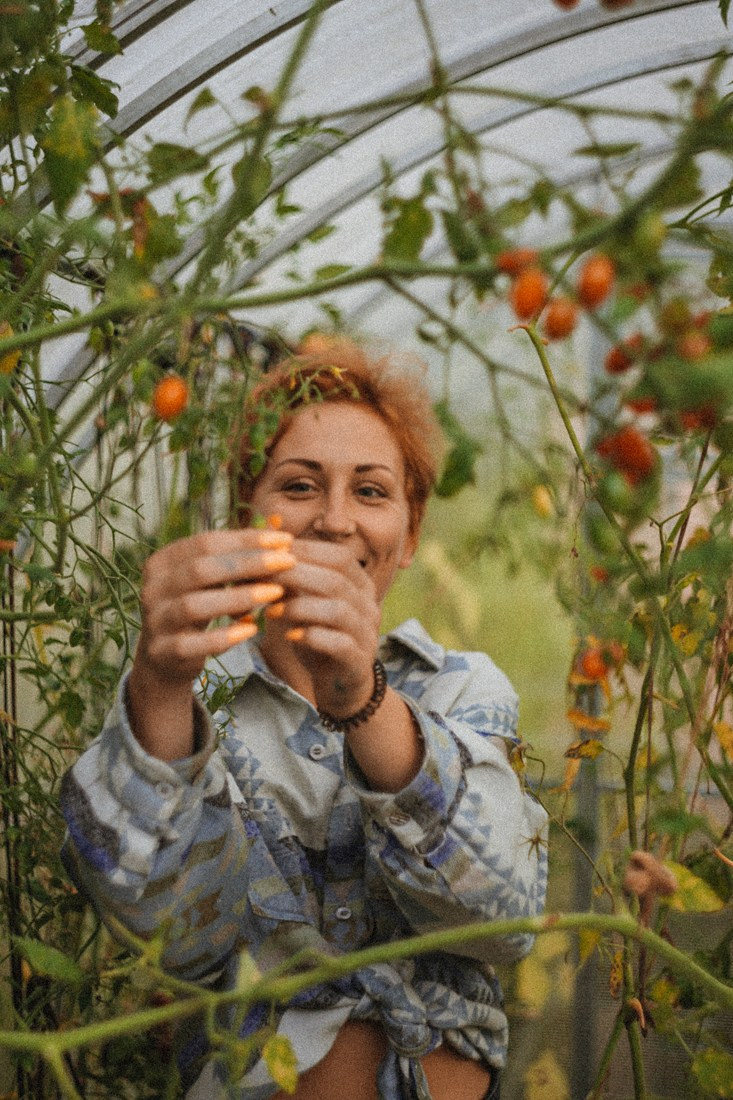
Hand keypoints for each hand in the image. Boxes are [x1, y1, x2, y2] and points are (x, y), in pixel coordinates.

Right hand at [135, 527, 295, 686]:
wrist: (165, 658)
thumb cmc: (197, 606)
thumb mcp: (213, 579)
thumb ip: (240, 554)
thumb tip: (279, 524)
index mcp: (163, 562)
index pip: (206, 542)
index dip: (247, 539)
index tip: (286, 540)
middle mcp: (153, 588)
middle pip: (200, 569)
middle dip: (248, 563)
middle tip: (287, 562)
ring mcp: (156, 621)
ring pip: (194, 605)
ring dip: (239, 597)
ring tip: (276, 592)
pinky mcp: (164, 652)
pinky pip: (194, 644)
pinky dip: (224, 636)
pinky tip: (251, 628)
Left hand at [270, 538, 381, 717]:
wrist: (338, 684)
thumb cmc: (318, 636)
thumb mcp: (304, 602)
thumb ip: (292, 578)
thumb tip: (267, 545)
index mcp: (361, 585)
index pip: (339, 556)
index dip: (306, 551)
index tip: (271, 551)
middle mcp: (369, 606)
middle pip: (336, 580)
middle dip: (295, 575)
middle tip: (262, 577)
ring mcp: (367, 634)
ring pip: (338, 611)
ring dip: (300, 607)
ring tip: (271, 610)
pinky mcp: (358, 661)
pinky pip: (339, 643)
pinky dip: (312, 637)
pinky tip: (290, 637)